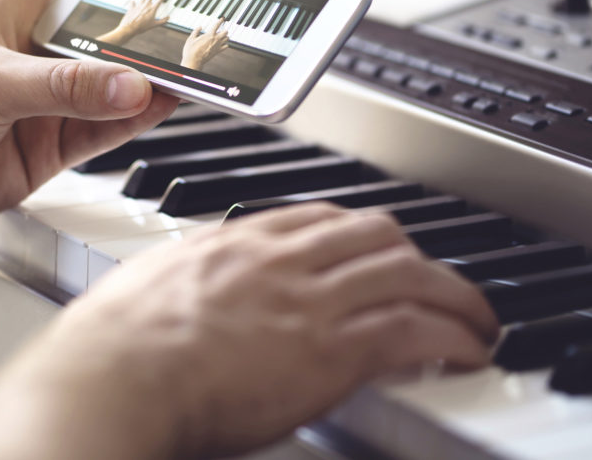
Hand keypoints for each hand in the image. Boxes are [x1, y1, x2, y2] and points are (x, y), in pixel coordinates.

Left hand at [0, 0, 179, 233]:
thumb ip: (62, 87)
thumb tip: (133, 85)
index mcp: (7, 9)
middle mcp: (31, 50)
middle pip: (103, 21)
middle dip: (146, 12)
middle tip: (192, 5)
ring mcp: (44, 99)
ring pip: (112, 79)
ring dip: (149, 72)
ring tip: (192, 60)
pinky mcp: (50, 144)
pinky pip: (107, 127)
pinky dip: (137, 116)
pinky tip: (164, 103)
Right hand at [0, 204, 497, 458]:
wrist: (116, 374)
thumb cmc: (115, 343)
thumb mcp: (153, 287)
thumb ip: (191, 282)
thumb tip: (195, 297)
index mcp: (238, 243)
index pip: (319, 218)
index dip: (358, 235)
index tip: (372, 252)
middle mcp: (282, 259)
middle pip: (376, 233)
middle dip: (415, 257)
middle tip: (433, 282)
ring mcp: (311, 298)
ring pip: (410, 274)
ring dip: (456, 297)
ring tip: (476, 320)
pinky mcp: (334, 348)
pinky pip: (416, 329)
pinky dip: (455, 337)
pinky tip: (468, 351)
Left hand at [96, 0, 170, 44]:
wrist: (129, 28)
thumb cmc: (142, 27)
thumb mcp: (154, 25)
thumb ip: (162, 21)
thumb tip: (168, 18)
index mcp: (152, 9)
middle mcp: (145, 5)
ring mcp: (138, 5)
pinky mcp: (132, 7)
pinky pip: (133, 3)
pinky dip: (134, 2)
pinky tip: (134, 1)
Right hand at [181, 17, 227, 69]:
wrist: (194, 61)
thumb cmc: (191, 50)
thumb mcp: (191, 38)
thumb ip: (196, 31)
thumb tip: (200, 27)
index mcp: (209, 34)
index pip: (217, 25)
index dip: (220, 21)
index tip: (222, 18)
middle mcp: (215, 39)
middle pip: (225, 32)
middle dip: (224, 30)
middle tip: (222, 29)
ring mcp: (217, 46)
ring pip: (226, 39)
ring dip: (225, 36)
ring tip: (224, 36)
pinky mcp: (217, 52)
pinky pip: (226, 47)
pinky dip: (226, 44)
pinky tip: (224, 44)